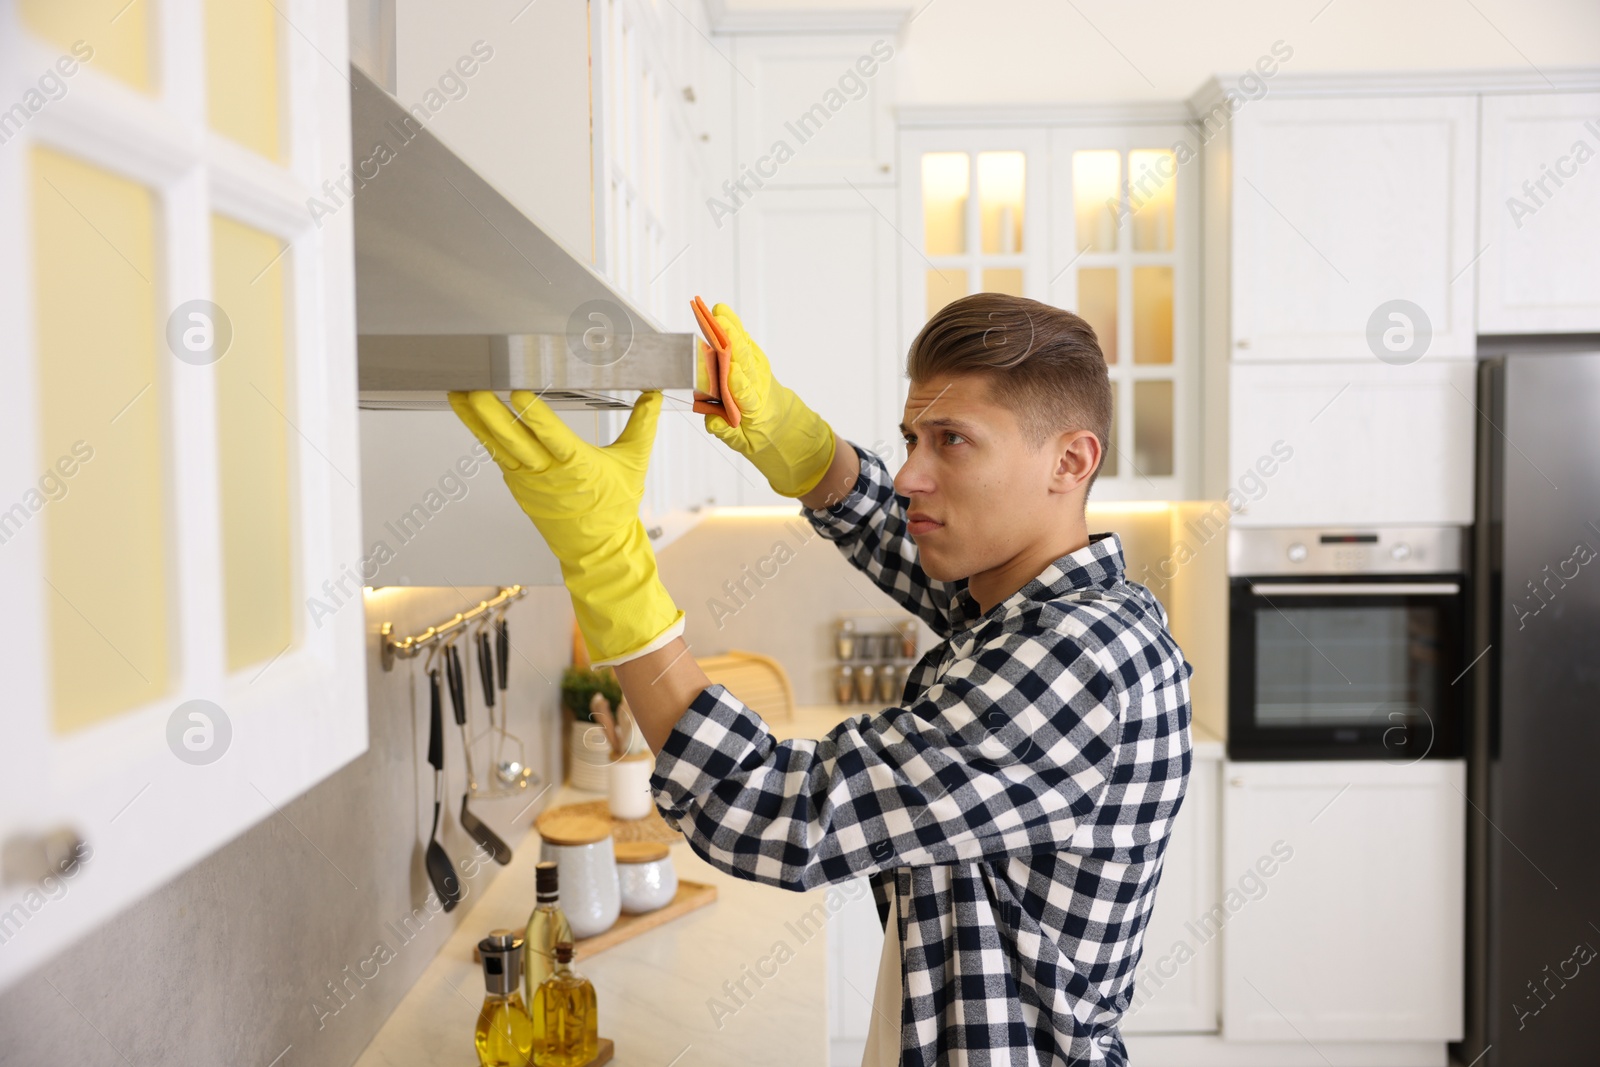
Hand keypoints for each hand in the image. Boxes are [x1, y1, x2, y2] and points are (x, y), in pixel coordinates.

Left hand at [449, 389, 682, 665]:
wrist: (598, 548)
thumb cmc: (616, 507)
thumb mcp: (634, 462)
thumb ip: (643, 423)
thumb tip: (656, 392)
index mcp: (578, 468)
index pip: (553, 438)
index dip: (534, 416)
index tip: (517, 393)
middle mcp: (548, 475)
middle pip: (514, 441)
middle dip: (491, 413)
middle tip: (473, 387)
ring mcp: (528, 482)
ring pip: (498, 447)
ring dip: (476, 421)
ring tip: (458, 394)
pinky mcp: (518, 486)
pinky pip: (498, 456)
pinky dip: (484, 435)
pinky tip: (471, 415)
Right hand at [703, 302, 836, 497]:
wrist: (796, 440)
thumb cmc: (770, 445)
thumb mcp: (748, 449)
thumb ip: (729, 434)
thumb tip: (712, 419)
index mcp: (758, 413)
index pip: (746, 396)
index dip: (738, 383)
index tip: (729, 370)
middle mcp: (761, 390)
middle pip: (747, 364)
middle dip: (733, 342)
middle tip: (719, 321)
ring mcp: (762, 378)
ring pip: (747, 352)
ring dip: (734, 331)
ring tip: (719, 311)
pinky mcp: (760, 371)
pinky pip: (747, 351)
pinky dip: (737, 334)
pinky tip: (725, 318)